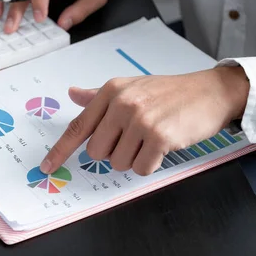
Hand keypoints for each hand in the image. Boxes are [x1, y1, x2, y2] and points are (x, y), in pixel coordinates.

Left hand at [40, 67, 249, 175]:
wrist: (209, 92)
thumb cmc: (168, 92)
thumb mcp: (130, 87)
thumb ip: (98, 96)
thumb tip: (72, 93)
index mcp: (110, 92)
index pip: (78, 126)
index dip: (60, 150)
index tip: (46, 167)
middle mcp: (121, 104)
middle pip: (97, 153)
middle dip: (113, 152)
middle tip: (134, 138)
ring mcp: (140, 120)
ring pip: (118, 163)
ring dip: (134, 158)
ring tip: (151, 139)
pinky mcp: (159, 136)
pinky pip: (141, 168)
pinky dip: (150, 164)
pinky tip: (162, 146)